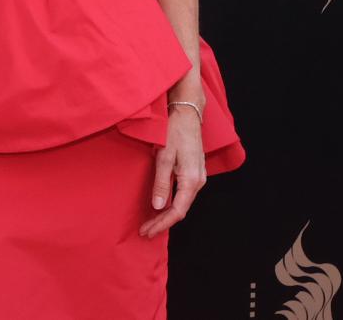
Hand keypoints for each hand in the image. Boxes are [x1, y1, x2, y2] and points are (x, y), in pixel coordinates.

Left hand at [138, 107, 205, 237]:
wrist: (187, 111)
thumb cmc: (175, 130)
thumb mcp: (164, 156)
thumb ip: (161, 182)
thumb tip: (157, 206)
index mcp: (192, 180)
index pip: (177, 211)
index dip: (161, 224)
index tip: (147, 231)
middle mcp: (198, 181)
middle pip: (180, 210)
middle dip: (162, 222)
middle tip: (145, 231)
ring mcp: (197, 177)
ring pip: (182, 203)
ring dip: (166, 214)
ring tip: (150, 223)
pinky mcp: (193, 171)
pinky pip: (183, 194)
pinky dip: (171, 204)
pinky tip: (160, 206)